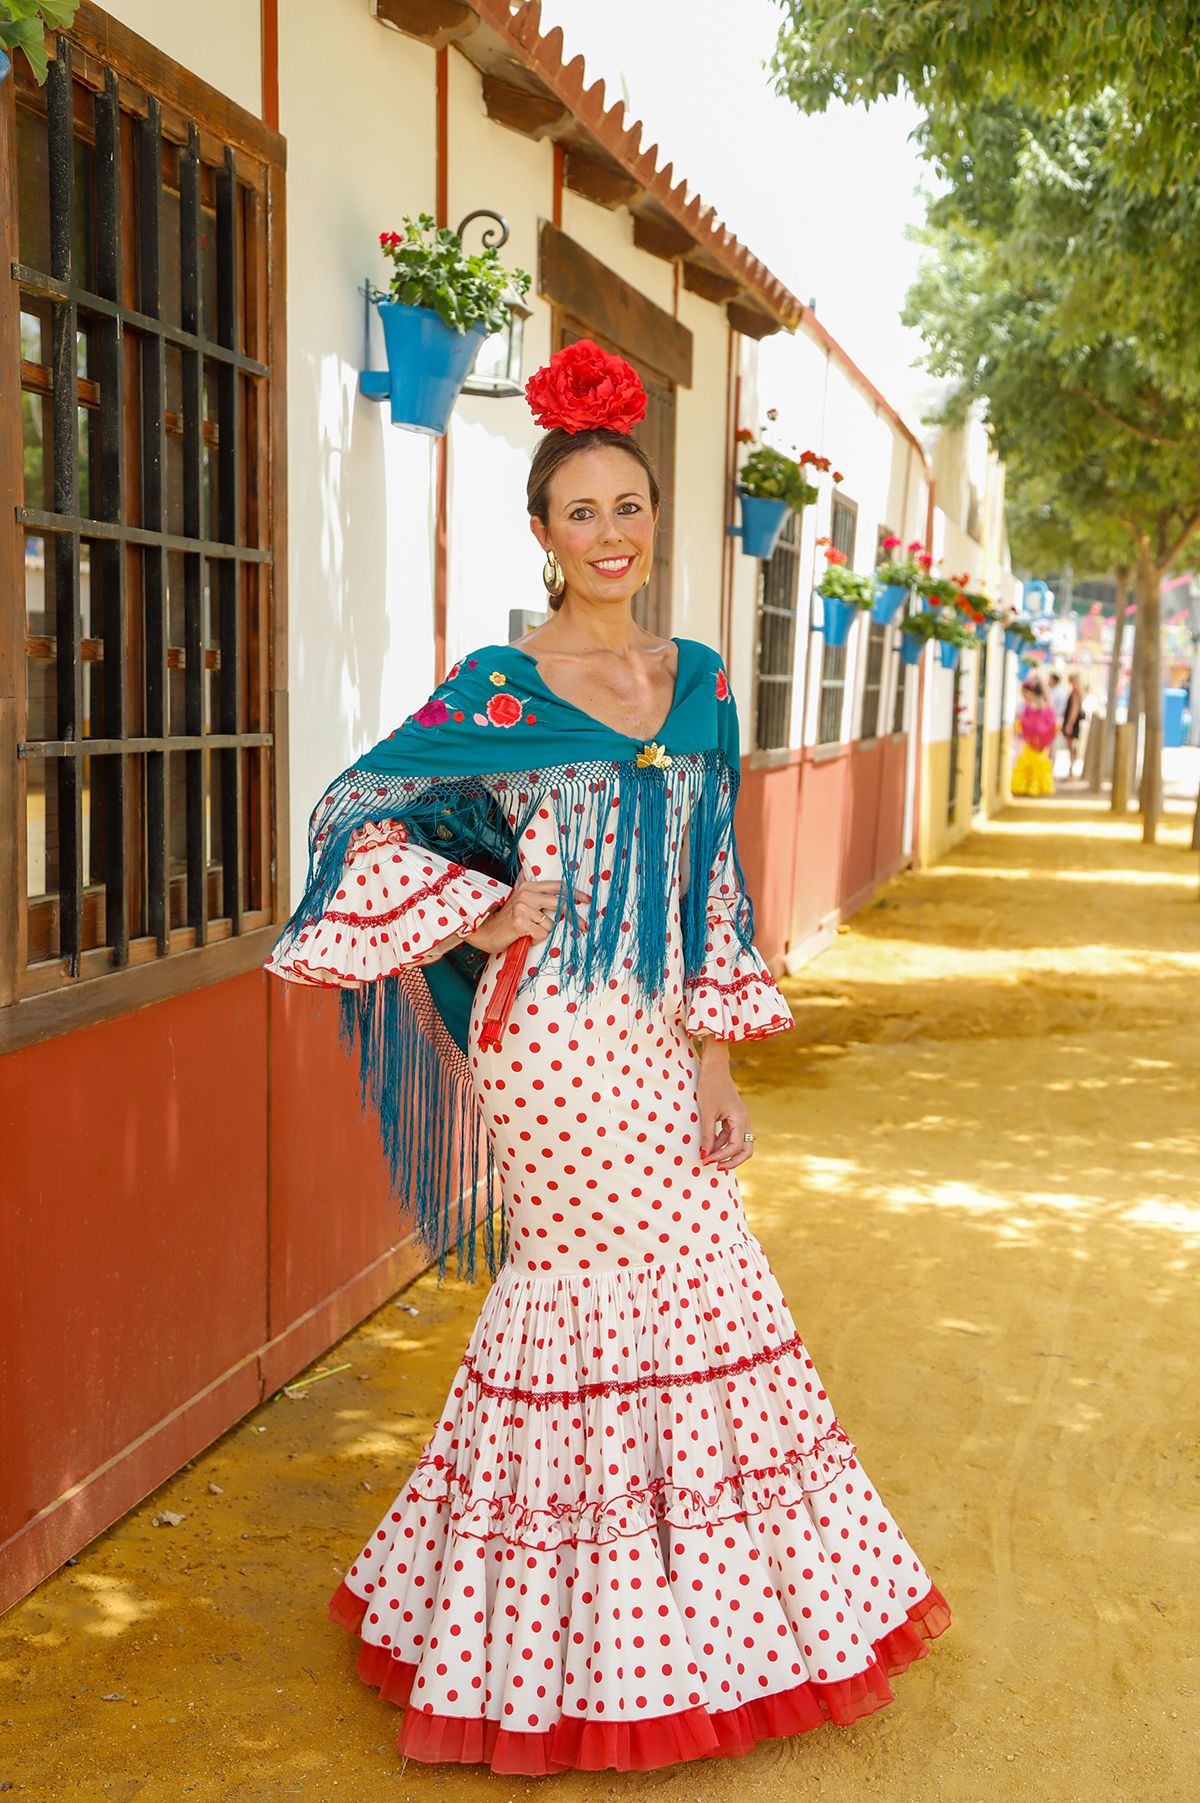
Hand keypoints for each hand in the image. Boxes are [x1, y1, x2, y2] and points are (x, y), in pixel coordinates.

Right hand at [463, 879, 588, 955]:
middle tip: (584, 926)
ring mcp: (522, 907)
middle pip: (559, 903)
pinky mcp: (520, 922)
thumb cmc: (507, 920)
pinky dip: (536, 939)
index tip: (586, 899)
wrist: (485, 931)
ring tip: (530, 932)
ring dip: (543, 932)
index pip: (557, 887)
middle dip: (574, 916)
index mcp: (528, 887)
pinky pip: (541, 934)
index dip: (574, 893)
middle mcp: (526, 894)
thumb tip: (564, 898)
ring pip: (550, 923)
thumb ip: (539, 897)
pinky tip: (525, 937)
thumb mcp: (522, 903)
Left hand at [696, 1041, 753, 1169]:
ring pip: (738, 1144)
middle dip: (731, 1161)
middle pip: (745, 1150)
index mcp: (740, 1119)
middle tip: (715, 1167)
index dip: (721, 1157)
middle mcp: (745, 1121)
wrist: (714, 1068)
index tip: (705, 1160)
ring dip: (724, 1153)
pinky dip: (722, 1143)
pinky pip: (731, 1136)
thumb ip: (707, 1135)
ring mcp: (740, 1120)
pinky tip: (709, 1147)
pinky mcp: (734, 1118)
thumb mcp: (706, 1113)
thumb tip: (704, 1155)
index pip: (735, 1147)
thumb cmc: (710, 1087)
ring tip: (707, 1158)